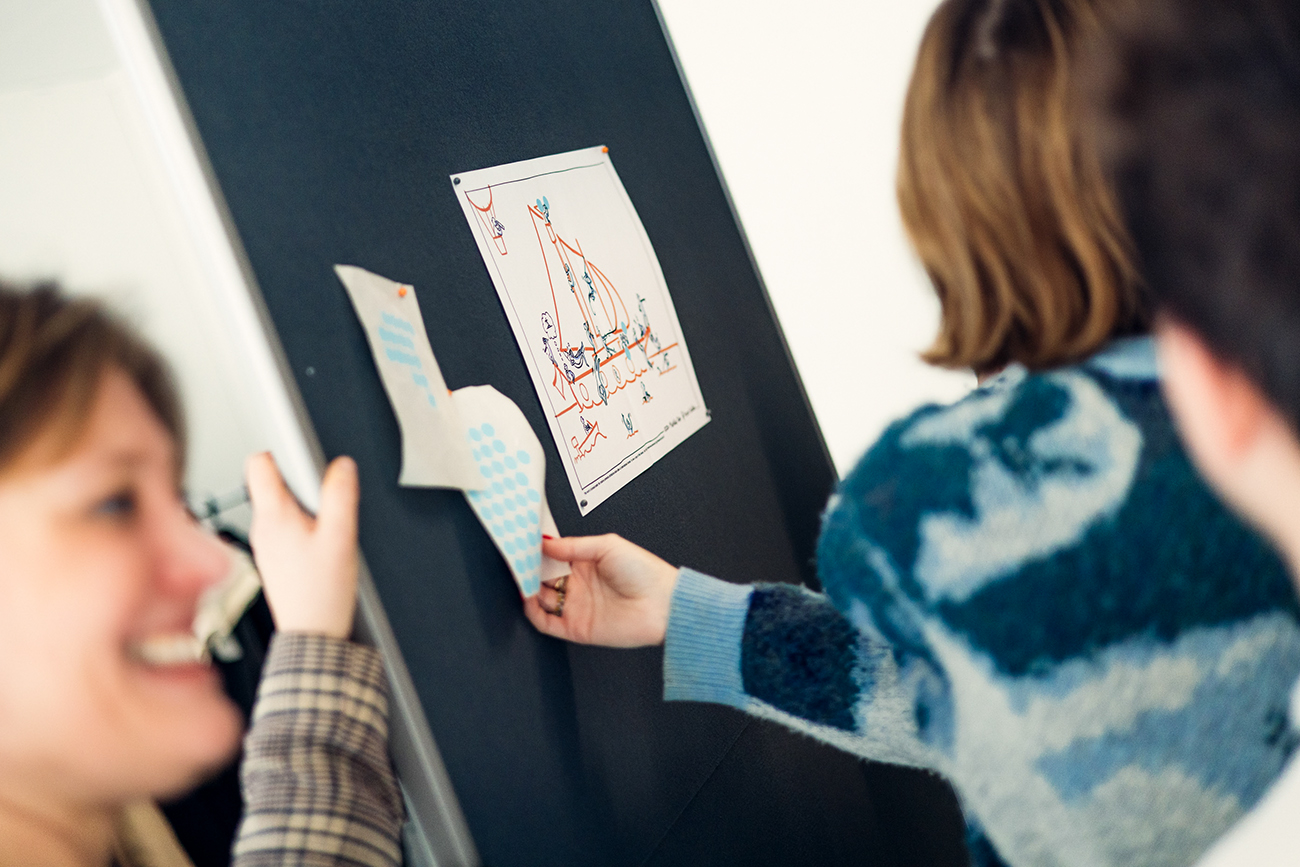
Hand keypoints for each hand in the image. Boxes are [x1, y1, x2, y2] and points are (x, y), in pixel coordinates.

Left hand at [246, 453, 359, 638]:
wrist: (312, 634)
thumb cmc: (321, 594)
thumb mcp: (341, 538)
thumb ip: (340, 496)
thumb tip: (341, 466)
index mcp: (273, 516)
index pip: (258, 462)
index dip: (281, 451)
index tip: (302, 455)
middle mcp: (262, 528)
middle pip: (271, 482)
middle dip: (298, 482)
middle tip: (324, 499)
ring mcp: (266, 544)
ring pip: (279, 506)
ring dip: (303, 506)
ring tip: (325, 527)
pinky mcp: (274, 558)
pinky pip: (284, 528)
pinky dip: (302, 527)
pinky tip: (320, 545)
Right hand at [523, 534, 678, 646]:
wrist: (663, 604)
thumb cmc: (644, 572)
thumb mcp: (607, 546)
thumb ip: (574, 546)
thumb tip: (545, 542)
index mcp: (585, 563)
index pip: (552, 557)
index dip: (537, 552)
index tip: (522, 544)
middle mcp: (578, 585)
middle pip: (543, 577)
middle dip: (528, 569)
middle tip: (516, 560)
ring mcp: (576, 606)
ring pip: (540, 599)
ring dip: (528, 589)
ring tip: (520, 577)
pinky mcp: (576, 628)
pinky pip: (546, 623)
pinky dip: (533, 612)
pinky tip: (528, 598)